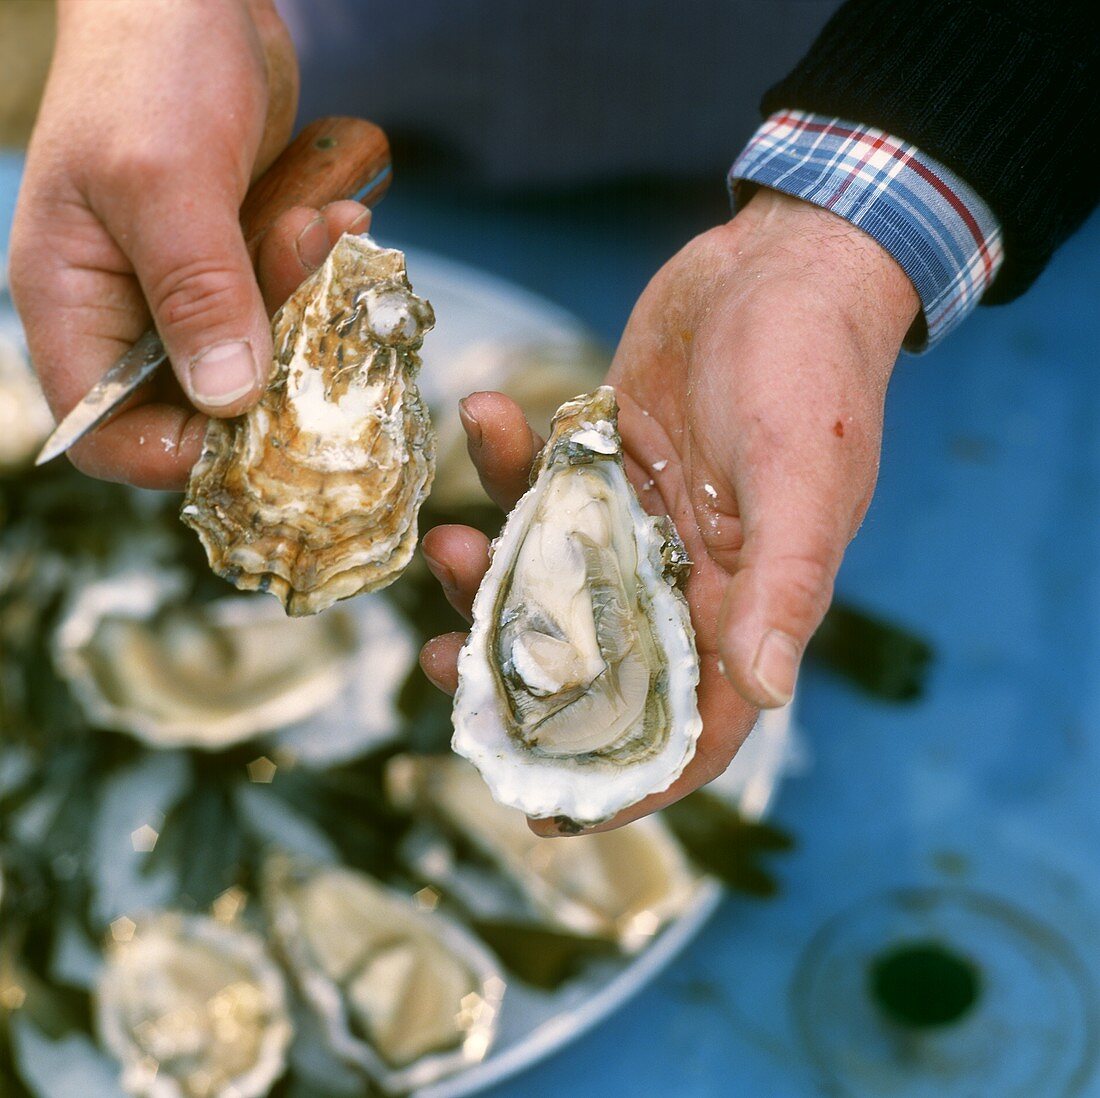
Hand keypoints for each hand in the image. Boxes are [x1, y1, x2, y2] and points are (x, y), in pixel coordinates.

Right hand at [9, 0, 366, 488]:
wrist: (194, 0)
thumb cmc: (150, 69)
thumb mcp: (164, 179)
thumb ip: (196, 291)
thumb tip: (229, 396)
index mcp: (73, 308)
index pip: (114, 438)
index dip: (185, 453)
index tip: (264, 421)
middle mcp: (129, 318)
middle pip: (205, 407)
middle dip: (272, 360)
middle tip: (310, 280)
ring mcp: (189, 297)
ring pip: (262, 359)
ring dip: (306, 306)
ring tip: (328, 225)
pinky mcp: (241, 273)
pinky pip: (290, 311)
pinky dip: (319, 279)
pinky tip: (340, 218)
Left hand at [419, 188, 918, 831]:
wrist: (785, 259)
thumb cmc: (814, 365)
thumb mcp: (803, 476)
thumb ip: (784, 585)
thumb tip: (766, 695)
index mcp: (743, 603)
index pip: (689, 725)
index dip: (626, 781)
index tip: (544, 812)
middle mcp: (684, 577)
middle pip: (592, 665)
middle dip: (515, 681)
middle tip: (445, 670)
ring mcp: (635, 521)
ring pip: (546, 581)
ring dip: (488, 578)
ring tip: (447, 548)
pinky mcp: (601, 463)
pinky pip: (535, 490)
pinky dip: (501, 467)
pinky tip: (483, 415)